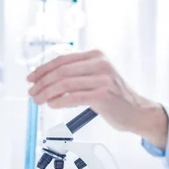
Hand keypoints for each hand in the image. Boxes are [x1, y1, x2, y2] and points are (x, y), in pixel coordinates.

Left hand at [27, 50, 168, 148]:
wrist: (137, 112)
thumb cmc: (114, 98)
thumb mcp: (97, 78)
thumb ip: (77, 75)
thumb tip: (47, 81)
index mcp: (96, 56)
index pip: (63, 59)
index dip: (43, 69)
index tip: (31, 78)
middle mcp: (100, 64)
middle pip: (62, 70)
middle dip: (42, 82)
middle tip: (32, 92)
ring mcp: (103, 79)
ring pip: (65, 83)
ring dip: (47, 93)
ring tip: (38, 100)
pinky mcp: (103, 95)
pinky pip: (74, 97)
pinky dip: (59, 101)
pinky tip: (51, 104)